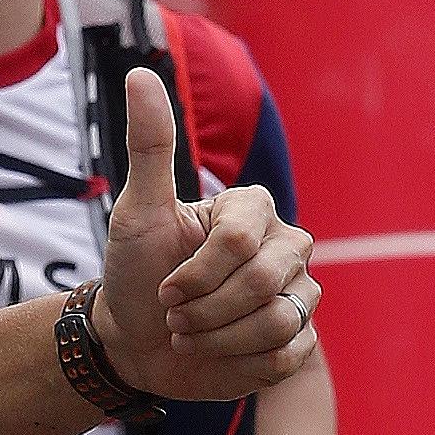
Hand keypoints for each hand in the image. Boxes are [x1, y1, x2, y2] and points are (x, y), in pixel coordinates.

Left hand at [95, 70, 317, 404]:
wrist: (134, 341)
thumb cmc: (134, 271)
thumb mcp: (136, 211)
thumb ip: (149, 145)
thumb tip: (140, 73)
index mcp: (253, 209)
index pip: (239, 243)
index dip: (193, 273)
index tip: (164, 284)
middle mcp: (288, 246)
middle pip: (261, 284)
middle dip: (202, 308)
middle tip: (174, 312)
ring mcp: (300, 292)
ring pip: (275, 322)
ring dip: (215, 337)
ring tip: (190, 333)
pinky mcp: (301, 339)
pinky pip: (284, 354)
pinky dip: (237, 361)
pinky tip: (217, 352)